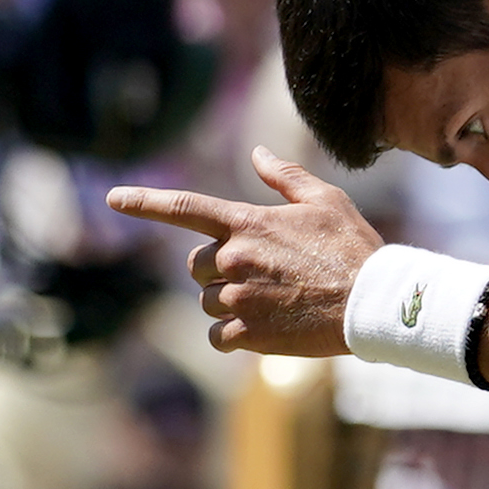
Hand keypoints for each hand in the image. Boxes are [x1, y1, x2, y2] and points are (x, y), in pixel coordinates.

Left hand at [108, 151, 380, 358]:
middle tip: (263, 276)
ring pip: (208, 303)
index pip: (183, 207)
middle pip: (197, 267)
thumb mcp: (327, 201)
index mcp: (247, 223)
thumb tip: (257, 152)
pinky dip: (233, 336)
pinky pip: (217, 336)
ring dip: (231, 304)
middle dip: (219, 272)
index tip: (113, 199)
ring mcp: (238, 298)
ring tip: (277, 302)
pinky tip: (266, 330)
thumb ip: (285, 177)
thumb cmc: (354, 248)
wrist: (375, 304)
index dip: (143, 202)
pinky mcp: (248, 332)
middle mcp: (234, 258)